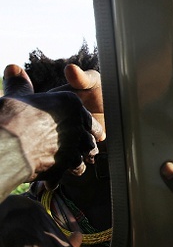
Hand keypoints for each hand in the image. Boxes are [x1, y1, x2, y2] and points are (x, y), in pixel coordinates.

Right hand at [1, 65, 103, 187]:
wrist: (9, 143)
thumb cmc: (12, 116)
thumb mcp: (18, 95)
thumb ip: (20, 84)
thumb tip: (14, 68)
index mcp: (70, 102)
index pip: (85, 114)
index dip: (86, 123)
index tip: (88, 128)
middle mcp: (77, 123)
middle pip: (89, 136)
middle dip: (88, 144)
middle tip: (88, 149)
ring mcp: (75, 144)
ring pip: (84, 155)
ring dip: (79, 161)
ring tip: (75, 165)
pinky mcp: (68, 164)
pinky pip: (70, 170)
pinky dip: (64, 174)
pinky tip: (56, 178)